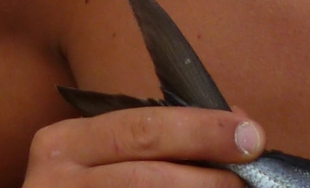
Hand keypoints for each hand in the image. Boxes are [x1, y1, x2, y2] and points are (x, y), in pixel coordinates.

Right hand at [20, 108, 263, 187]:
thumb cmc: (88, 181)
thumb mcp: (102, 153)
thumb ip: (156, 139)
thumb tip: (236, 127)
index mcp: (65, 143)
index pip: (140, 130)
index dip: (199, 131)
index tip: (250, 136)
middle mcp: (58, 180)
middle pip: (146, 176)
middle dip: (207, 176)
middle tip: (249, 174)